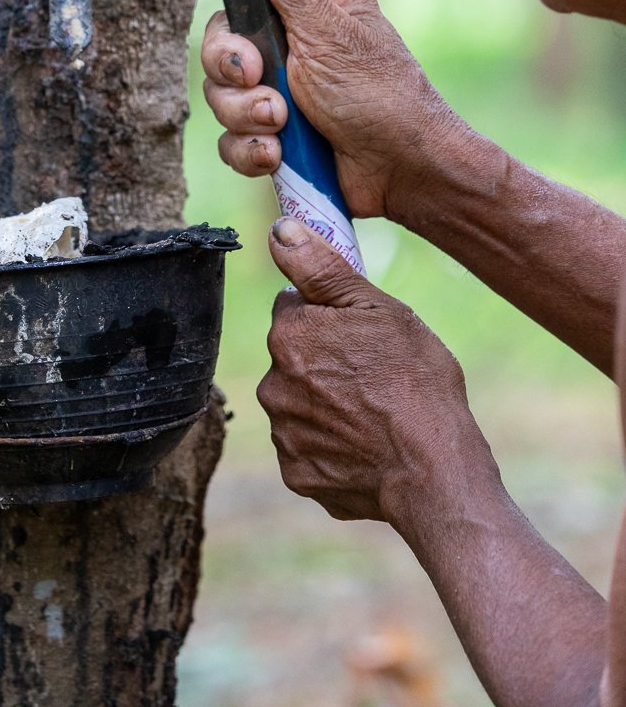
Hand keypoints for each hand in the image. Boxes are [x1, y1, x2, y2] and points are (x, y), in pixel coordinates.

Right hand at [201, 0, 458, 219]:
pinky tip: (277, 153)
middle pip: (224, 35)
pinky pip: (232, 137)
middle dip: (229, 63)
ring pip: (221, 91)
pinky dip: (250, 148)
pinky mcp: (273, 132)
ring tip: (280, 124)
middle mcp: (289, 40)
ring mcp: (279, 88)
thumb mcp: (332, 35)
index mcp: (311, 0)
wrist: (402, 174)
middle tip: (254, 75)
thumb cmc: (381, 97)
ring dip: (244, 113)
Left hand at [257, 219, 490, 526]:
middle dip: (324, 361)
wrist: (433, 473)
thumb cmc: (415, 382)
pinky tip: (367, 447)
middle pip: (294, 357)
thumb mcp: (378, 309)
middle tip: (374, 376)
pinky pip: (309, 449)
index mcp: (288, 335)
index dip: (330, 317)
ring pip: (300, 403)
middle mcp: (273, 383)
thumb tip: (279, 231)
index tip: (361, 335)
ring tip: (375, 414)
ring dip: (326, 404)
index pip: (294, 308)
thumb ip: (322, 268)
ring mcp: (283, 434)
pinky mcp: (296, 475)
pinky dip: (331, 447)